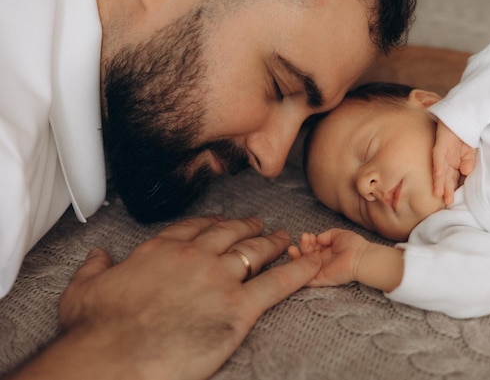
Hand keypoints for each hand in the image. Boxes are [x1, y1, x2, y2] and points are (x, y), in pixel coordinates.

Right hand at [9, 216, 320, 379]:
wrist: (113, 357)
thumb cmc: (97, 330)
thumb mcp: (84, 289)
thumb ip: (95, 267)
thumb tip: (97, 255)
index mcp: (161, 250)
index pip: (195, 228)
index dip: (212, 224)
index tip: (221, 223)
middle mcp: (194, 257)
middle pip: (229, 234)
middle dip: (247, 228)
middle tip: (260, 225)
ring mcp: (219, 279)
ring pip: (255, 252)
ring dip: (273, 243)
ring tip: (286, 239)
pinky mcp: (238, 307)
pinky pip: (278, 283)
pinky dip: (299, 271)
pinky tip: (314, 264)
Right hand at [288, 229, 368, 286]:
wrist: (360, 257)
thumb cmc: (353, 245)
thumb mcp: (337, 234)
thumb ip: (326, 235)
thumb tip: (316, 238)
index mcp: (325, 252)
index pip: (311, 247)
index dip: (307, 241)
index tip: (308, 235)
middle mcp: (321, 261)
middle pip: (305, 255)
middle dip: (302, 246)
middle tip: (304, 238)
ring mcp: (319, 271)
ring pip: (302, 266)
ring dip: (296, 257)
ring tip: (294, 248)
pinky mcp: (319, 279)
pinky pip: (304, 278)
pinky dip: (298, 270)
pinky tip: (297, 258)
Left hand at [432, 121, 475, 204]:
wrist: (463, 115)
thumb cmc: (466, 133)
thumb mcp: (471, 151)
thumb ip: (469, 162)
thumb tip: (466, 172)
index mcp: (456, 162)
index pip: (456, 178)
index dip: (457, 188)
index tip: (458, 200)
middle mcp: (448, 159)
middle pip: (447, 176)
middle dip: (447, 189)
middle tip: (449, 202)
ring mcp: (443, 153)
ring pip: (441, 170)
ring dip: (440, 182)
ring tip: (440, 195)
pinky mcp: (440, 145)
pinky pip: (438, 158)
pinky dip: (439, 167)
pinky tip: (438, 177)